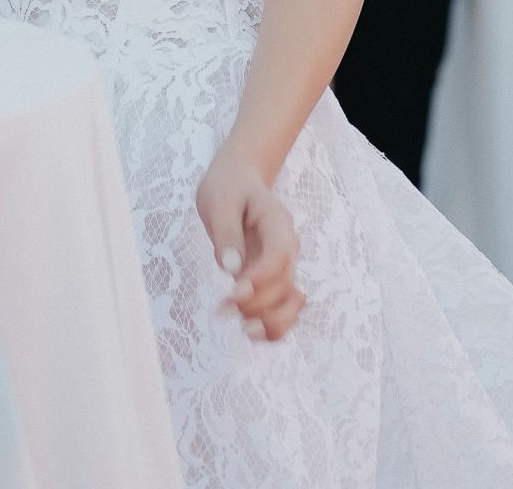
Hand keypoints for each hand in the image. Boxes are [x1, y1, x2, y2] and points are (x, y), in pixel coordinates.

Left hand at [196, 141, 302, 341]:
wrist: (239, 180)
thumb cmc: (228, 187)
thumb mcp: (220, 200)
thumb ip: (226, 233)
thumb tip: (231, 269)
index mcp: (277, 224)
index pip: (278, 257)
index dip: (259, 280)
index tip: (233, 292)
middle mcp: (287, 249)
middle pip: (285, 285)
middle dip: (257, 303)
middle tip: (223, 309)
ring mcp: (283, 266)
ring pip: (292, 304)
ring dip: (271, 322)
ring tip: (243, 330)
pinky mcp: (273, 280)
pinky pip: (283, 308)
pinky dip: (273, 324)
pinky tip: (252, 332)